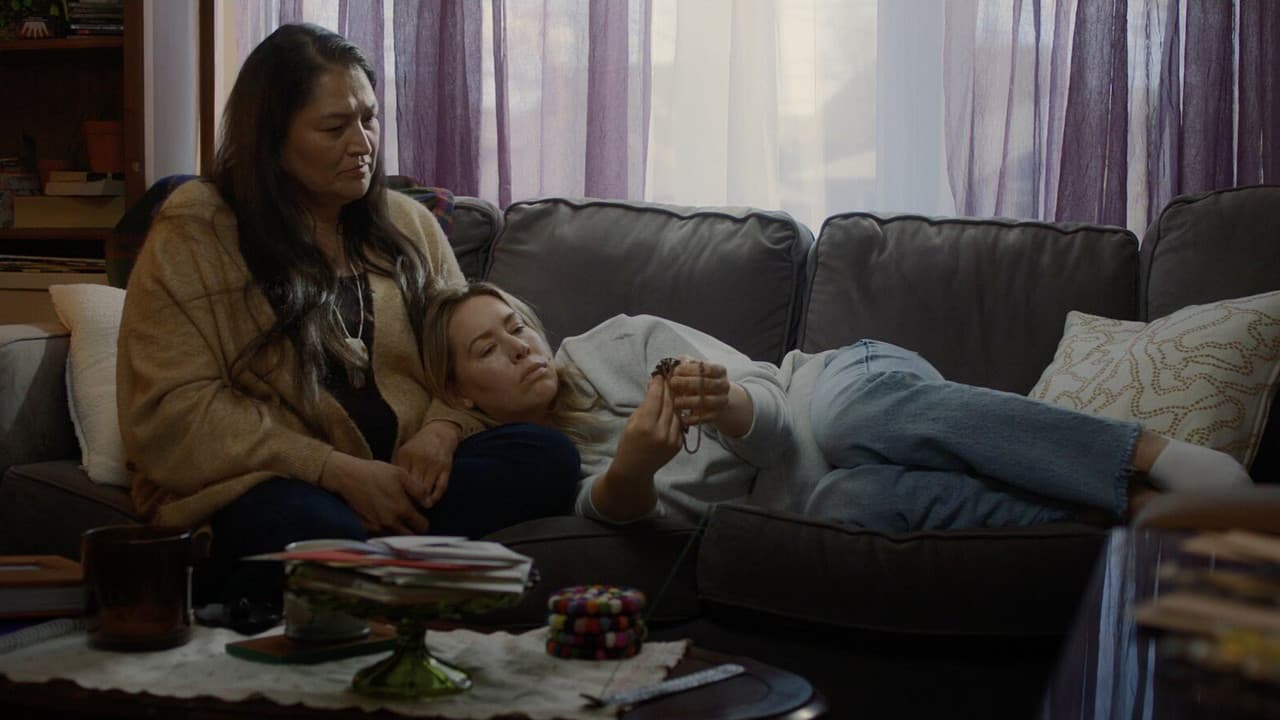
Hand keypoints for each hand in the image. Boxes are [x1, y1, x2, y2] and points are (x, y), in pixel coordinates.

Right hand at [320, 451, 428, 533]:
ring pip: (395, 538)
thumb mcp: (401, 474)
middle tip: (411, 523)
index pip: (422, 527)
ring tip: (397, 520)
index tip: (421, 518)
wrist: (348, 477)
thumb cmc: (375, 473)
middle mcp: (390, 522)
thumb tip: (429, 503)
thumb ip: (418, 490)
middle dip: (413, 532)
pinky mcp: (365, 528)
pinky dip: (385, 532)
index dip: (424, 523)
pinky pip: (380, 536)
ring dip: (399, 533)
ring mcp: (377, 527)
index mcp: (402, 509)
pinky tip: (384, 520)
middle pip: (409, 537)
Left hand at [393, 420, 461, 508]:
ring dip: (422, 502)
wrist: (439, 433)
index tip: (393, 504)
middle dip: (408, 500)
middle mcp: (420, 459)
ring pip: (426, 489)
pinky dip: (435, 497)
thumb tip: (388, 489)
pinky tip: (430, 502)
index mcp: (406, 455)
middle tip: (404, 511)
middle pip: (412, 486)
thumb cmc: (418, 446)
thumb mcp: (404, 453)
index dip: (396, 493)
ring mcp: (434, 464)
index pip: (399, 479)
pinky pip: (441, 487)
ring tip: (416, 510)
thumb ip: (397, 468)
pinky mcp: (446, 468)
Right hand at [592, 375, 682, 520]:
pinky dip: (677, 414)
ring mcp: (672, 439)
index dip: (658, 384)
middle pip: (669, 403)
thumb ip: (645, 405)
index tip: (659, 375)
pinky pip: (679, 423)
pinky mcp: (678, 444)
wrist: (635, 470)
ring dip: (675, 399)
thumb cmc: (628, 444)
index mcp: (645, 426)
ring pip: (677, 412)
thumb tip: (654, 387)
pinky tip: (675, 406)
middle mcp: (661, 432)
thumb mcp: (631, 422)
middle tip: (668, 377)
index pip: (655, 398)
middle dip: (668, 389)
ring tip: (673, 389)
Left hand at [666, 357, 730, 424]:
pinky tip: (681, 416)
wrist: (714, 397)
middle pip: (707, 384)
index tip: (676, 370)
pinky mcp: (716, 415)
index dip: (691, 369)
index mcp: (720, 371)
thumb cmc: (700, 379)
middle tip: (673, 383)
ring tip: (675, 401)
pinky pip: (703, 418)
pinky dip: (691, 419)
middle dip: (688, 383)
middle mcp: (724, 385)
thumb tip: (675, 363)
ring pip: (706, 402)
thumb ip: (685, 363)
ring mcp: (721, 401)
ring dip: (688, 402)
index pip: (707, 368)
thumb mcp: (695, 368)